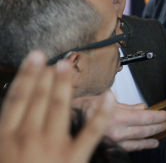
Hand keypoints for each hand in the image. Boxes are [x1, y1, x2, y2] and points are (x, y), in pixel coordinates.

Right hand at [0, 50, 115, 162]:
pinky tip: (109, 97)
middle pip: (38, 99)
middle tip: (57, 60)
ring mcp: (51, 147)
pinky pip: (92, 131)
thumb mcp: (1, 153)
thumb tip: (13, 112)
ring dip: (65, 86)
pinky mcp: (74, 158)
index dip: (26, 75)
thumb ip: (8, 133)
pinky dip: (102, 113)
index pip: (16, 98)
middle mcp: (27, 138)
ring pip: (60, 108)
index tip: (35, 58)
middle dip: (48, 76)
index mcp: (5, 137)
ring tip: (70, 68)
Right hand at [72, 96, 165, 150]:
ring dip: (150, 139)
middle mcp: (117, 132)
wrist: (61, 123)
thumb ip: (125, 105)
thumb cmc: (78, 109)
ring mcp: (113, 143)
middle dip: (158, 127)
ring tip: (158, 137)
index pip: (145, 118)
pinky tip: (144, 144)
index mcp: (117, 117)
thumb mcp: (102, 100)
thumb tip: (141, 107)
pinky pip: (128, 148)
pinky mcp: (108, 148)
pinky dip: (139, 146)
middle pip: (144, 130)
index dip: (158, 116)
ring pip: (137, 142)